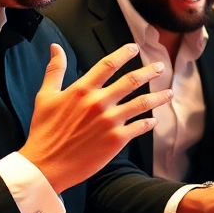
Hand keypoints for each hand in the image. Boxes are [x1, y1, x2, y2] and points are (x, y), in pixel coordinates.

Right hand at [20, 43, 174, 193]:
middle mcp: (99, 103)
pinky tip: (154, 120)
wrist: (45, 165)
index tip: (134, 48)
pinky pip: (140, 127)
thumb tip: (55, 47)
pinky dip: (149, 122)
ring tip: (169, 92)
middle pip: (131, 81)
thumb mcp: (45, 97)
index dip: (123, 54)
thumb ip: (54, 70)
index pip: (107, 65)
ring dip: (159, 97)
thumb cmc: (44, 131)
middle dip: (149, 72)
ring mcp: (110, 121)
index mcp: (81, 90)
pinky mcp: (117, 140)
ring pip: (142, 103)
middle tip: (160, 67)